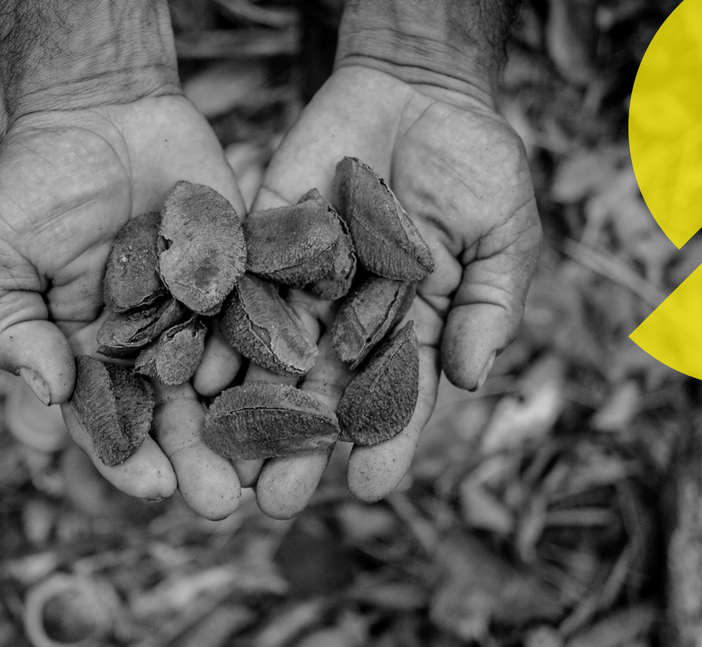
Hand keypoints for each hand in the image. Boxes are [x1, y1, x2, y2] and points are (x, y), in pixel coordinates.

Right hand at [0, 98, 244, 518]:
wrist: (101, 108)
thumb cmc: (34, 181)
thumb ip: (12, 327)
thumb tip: (49, 396)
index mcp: (90, 356)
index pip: (108, 422)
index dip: (127, 458)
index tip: (153, 488)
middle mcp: (150, 347)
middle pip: (176, 416)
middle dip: (199, 459)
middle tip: (225, 502)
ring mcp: (201, 313)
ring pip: (228, 381)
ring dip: (249, 425)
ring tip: (272, 465)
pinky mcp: (245, 276)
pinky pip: (265, 316)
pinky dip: (281, 349)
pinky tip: (304, 384)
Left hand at [240, 65, 541, 517]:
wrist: (417, 90)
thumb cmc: (475, 164)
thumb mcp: (502, 236)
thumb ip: (487, 306)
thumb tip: (471, 380)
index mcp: (411, 327)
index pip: (397, 398)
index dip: (385, 443)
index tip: (366, 488)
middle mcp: (349, 317)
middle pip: (322, 392)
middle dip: (299, 445)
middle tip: (273, 501)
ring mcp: (304, 282)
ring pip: (271, 355)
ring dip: (247, 406)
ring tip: (223, 456)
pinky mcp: (264, 241)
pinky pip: (238, 290)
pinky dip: (218, 329)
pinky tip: (199, 372)